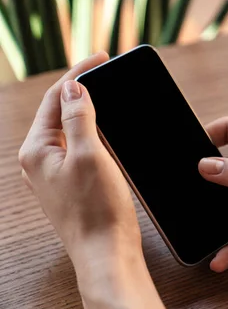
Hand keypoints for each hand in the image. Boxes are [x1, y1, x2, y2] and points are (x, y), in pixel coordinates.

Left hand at [19, 53, 140, 266]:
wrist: (106, 251)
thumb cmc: (97, 208)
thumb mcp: (89, 154)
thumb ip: (78, 116)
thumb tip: (73, 86)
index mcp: (37, 150)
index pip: (55, 98)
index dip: (79, 74)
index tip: (101, 58)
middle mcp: (40, 160)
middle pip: (58, 111)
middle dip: (80, 88)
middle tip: (104, 71)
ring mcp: (55, 173)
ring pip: (69, 129)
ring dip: (87, 109)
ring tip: (107, 94)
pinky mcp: (71, 184)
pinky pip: (78, 147)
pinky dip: (92, 131)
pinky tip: (108, 130)